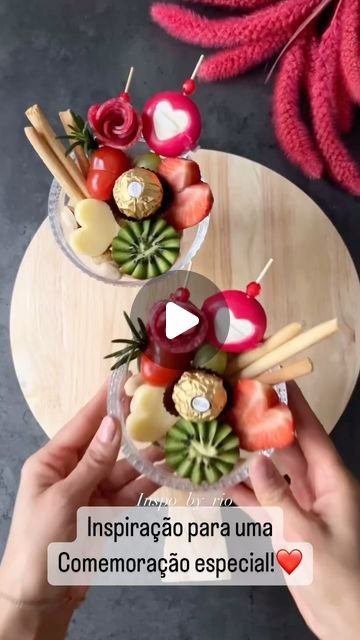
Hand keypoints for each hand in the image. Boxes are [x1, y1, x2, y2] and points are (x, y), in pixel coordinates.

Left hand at [0, 385, 160, 639]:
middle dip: (133, 425)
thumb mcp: (63, 499)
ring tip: (175, 437)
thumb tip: (113, 424)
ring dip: (148, 455)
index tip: (125, 377)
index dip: (105, 400)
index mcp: (53, 461)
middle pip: (109, 442)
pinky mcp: (109, 511)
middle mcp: (75, 470)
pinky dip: (151, 481)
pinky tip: (169, 469)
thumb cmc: (38, 543)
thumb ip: (93, 463)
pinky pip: (132, 490)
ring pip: (126, 466)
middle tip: (160, 404)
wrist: (41, 597)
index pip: (84, 423)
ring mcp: (94, 491)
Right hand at [229, 382, 359, 639]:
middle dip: (265, 427)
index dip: (296, 406)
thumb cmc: (339, 580)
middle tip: (237, 405)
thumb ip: (278, 497)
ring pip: (274, 473)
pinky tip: (222, 481)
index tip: (277, 380)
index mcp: (333, 482)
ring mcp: (303, 506)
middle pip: (290, 448)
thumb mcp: (306, 536)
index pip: (312, 433)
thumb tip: (256, 460)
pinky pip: (265, 501)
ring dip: (251, 458)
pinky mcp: (291, 526)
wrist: (346, 625)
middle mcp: (319, 487)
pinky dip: (246, 491)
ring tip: (222, 436)